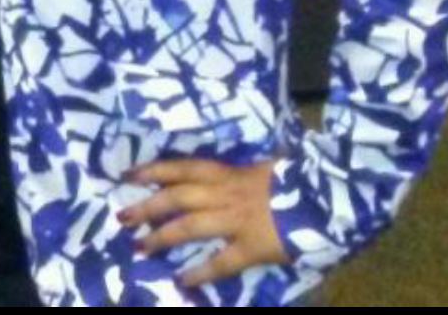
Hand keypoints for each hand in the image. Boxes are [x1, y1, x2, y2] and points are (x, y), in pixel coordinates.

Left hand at [119, 158, 288, 287]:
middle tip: (122, 217)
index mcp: (225, 172)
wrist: (326, 199)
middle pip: (175, 198)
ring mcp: (235, 221)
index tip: (126, 175)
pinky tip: (181, 280)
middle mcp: (223, 194)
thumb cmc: (294, 181)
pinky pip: (221, 262)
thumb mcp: (260, 168)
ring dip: (161, 237)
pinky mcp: (251, 248)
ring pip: (189, 227)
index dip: (151, 170)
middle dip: (146, 207)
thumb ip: (235, 174)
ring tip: (138, 247)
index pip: (180, 168)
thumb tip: (215, 175)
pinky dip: (200, 271)